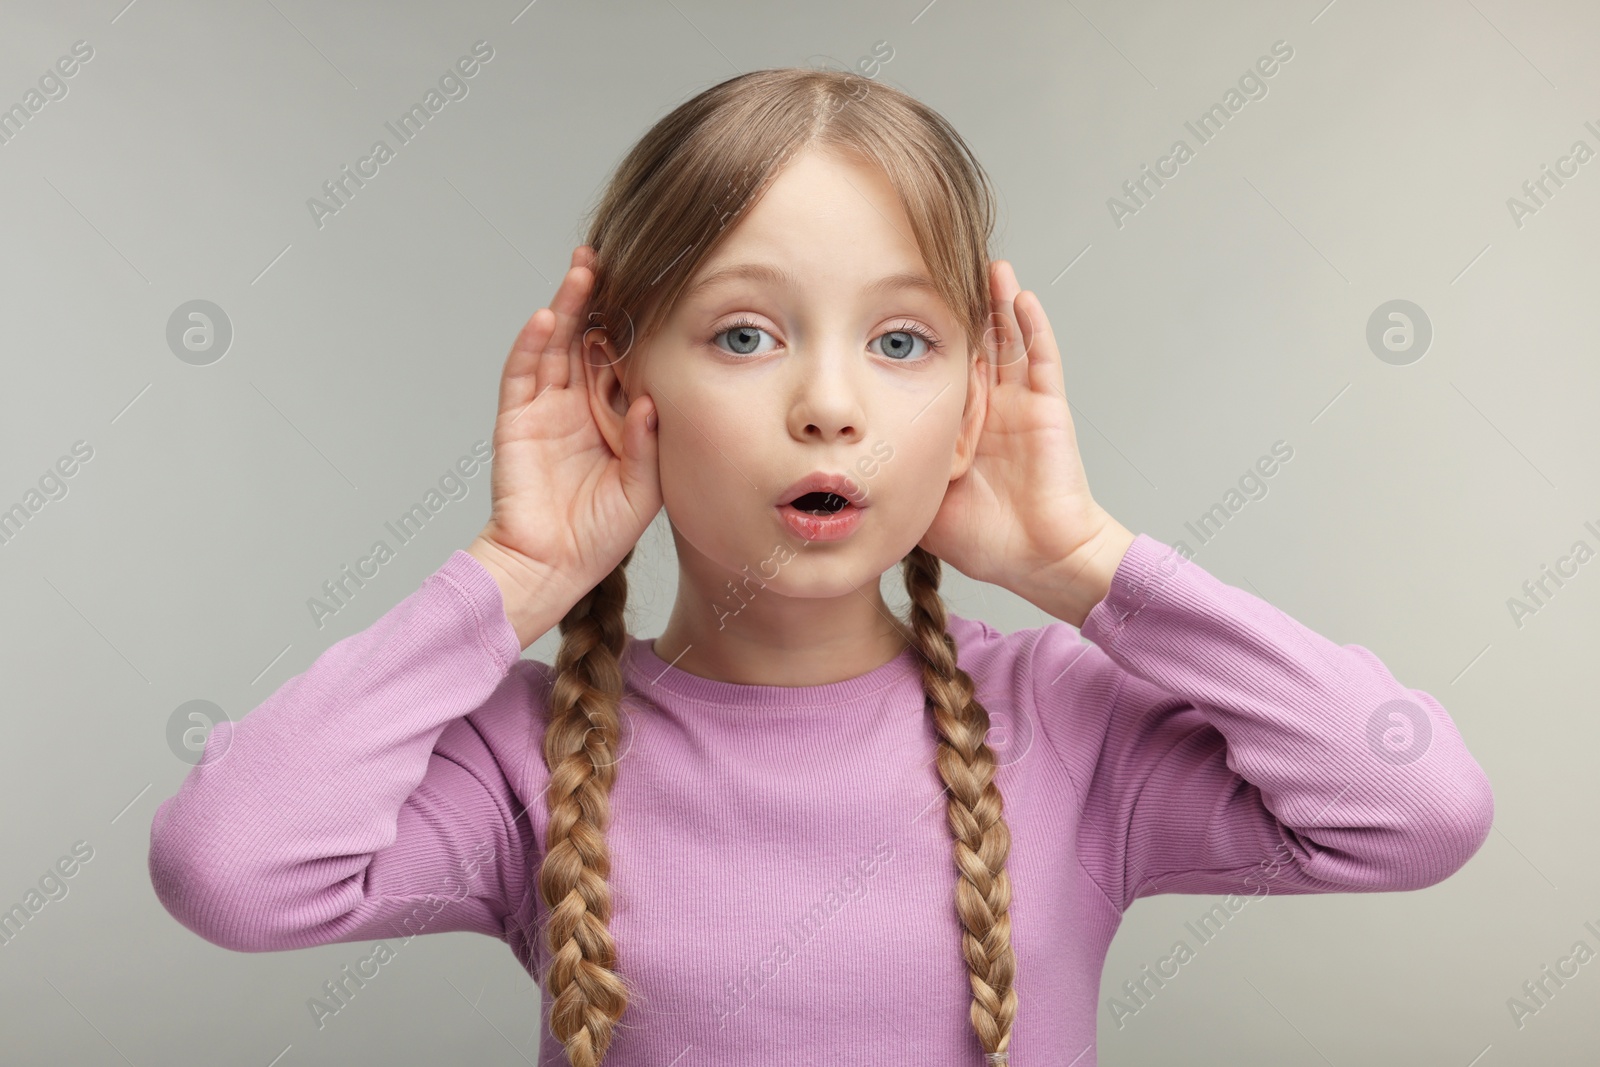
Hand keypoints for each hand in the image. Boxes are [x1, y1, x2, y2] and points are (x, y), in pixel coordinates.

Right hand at [467, 246, 660, 641]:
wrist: (552, 566)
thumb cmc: (599, 535)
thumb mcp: (643, 489)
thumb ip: (647, 445)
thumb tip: (650, 401)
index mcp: (612, 420)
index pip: (621, 360)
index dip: (633, 326)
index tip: (654, 290)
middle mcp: (579, 407)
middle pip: (587, 339)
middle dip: (599, 300)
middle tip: (614, 257)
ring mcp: (545, 410)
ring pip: (556, 345)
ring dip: (568, 307)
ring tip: (585, 270)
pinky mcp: (516, 421)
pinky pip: (523, 374)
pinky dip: (533, 344)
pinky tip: (549, 317)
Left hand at [917, 260, 1131, 616]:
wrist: (1036, 559)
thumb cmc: (985, 539)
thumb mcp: (920, 501)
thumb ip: (889, 477)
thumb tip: (840, 467)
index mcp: (960, 426)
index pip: (940, 369)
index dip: (925, 339)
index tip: (898, 305)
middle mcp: (991, 407)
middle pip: (975, 343)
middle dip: (961, 307)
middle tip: (940, 265)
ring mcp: (1021, 404)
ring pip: (1008, 340)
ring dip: (998, 302)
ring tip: (987, 264)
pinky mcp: (1048, 408)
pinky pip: (1042, 359)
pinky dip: (1032, 327)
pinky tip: (1020, 296)